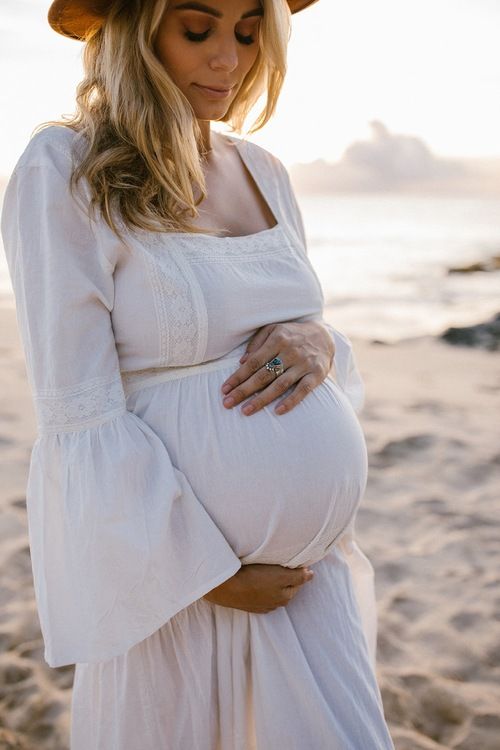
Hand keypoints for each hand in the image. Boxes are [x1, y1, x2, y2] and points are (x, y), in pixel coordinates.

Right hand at [203, 563, 313, 613]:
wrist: (226, 587)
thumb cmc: (254, 578)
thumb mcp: (280, 575)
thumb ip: (298, 576)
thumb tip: (311, 574)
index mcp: (285, 597)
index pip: (297, 581)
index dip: (296, 570)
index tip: (291, 561)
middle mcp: (275, 604)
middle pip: (285, 587)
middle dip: (285, 577)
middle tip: (278, 563)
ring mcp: (260, 606)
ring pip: (272, 592)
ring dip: (271, 583)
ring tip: (265, 570)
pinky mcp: (247, 604)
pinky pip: (259, 595)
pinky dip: (260, 588)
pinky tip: (254, 580)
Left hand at [220, 320, 334, 415]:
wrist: (324, 335)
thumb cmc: (292, 335)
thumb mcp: (274, 329)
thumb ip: (257, 343)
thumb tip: (241, 362)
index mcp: (277, 339)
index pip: (254, 362)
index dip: (238, 376)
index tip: (224, 389)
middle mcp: (290, 351)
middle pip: (263, 374)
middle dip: (244, 390)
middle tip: (228, 403)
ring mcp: (304, 364)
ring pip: (280, 384)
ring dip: (262, 399)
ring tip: (246, 410)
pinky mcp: (317, 374)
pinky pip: (303, 390)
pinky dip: (291, 401)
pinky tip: (277, 411)